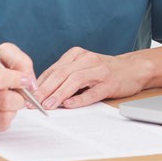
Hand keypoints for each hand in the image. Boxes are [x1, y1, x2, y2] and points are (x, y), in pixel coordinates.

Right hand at [0, 42, 36, 132]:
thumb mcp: (4, 55)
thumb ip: (20, 62)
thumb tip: (29, 82)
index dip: (17, 80)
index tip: (26, 80)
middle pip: (3, 101)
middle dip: (19, 98)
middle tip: (20, 93)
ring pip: (3, 117)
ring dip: (13, 109)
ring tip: (10, 101)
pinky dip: (6, 119)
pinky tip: (1, 109)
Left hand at [34, 47, 152, 109]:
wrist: (134, 68)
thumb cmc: (105, 71)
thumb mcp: (82, 67)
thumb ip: (65, 76)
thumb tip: (42, 92)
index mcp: (77, 55)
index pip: (53, 69)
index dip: (39, 84)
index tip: (27, 96)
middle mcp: (87, 59)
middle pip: (61, 74)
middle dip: (44, 89)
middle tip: (32, 103)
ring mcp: (99, 70)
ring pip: (74, 80)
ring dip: (59, 93)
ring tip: (47, 105)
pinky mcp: (110, 83)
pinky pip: (92, 92)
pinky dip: (79, 99)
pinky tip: (69, 105)